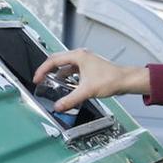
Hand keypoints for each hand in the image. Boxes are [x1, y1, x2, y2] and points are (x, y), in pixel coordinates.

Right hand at [32, 49, 150, 112]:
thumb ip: (70, 100)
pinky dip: (68, 78)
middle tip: (41, 80)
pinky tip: (68, 87)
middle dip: (48, 71)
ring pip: (66, 67)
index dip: (42, 70)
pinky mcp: (89, 68)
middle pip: (58, 61)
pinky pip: (73, 71)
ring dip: (58, 75)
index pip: (53, 60)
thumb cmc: (111, 79)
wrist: (125, 81)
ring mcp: (85, 62)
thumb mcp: (87, 91)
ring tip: (53, 85)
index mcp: (78, 56)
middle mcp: (81, 56)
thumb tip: (58, 106)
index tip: (37, 79)